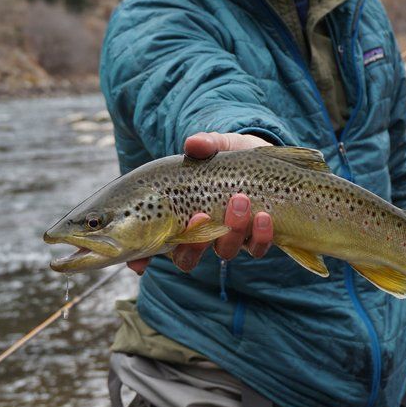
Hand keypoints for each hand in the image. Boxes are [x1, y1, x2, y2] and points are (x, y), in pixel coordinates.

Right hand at [127, 132, 273, 274]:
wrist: (265, 162)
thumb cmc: (229, 158)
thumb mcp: (217, 147)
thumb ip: (205, 145)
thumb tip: (193, 143)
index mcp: (179, 214)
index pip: (153, 244)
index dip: (142, 258)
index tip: (139, 263)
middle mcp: (200, 234)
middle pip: (187, 256)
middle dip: (193, 243)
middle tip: (201, 215)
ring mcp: (227, 238)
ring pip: (224, 252)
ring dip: (232, 230)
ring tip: (240, 200)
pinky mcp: (255, 239)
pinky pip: (255, 249)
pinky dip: (259, 236)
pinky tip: (264, 216)